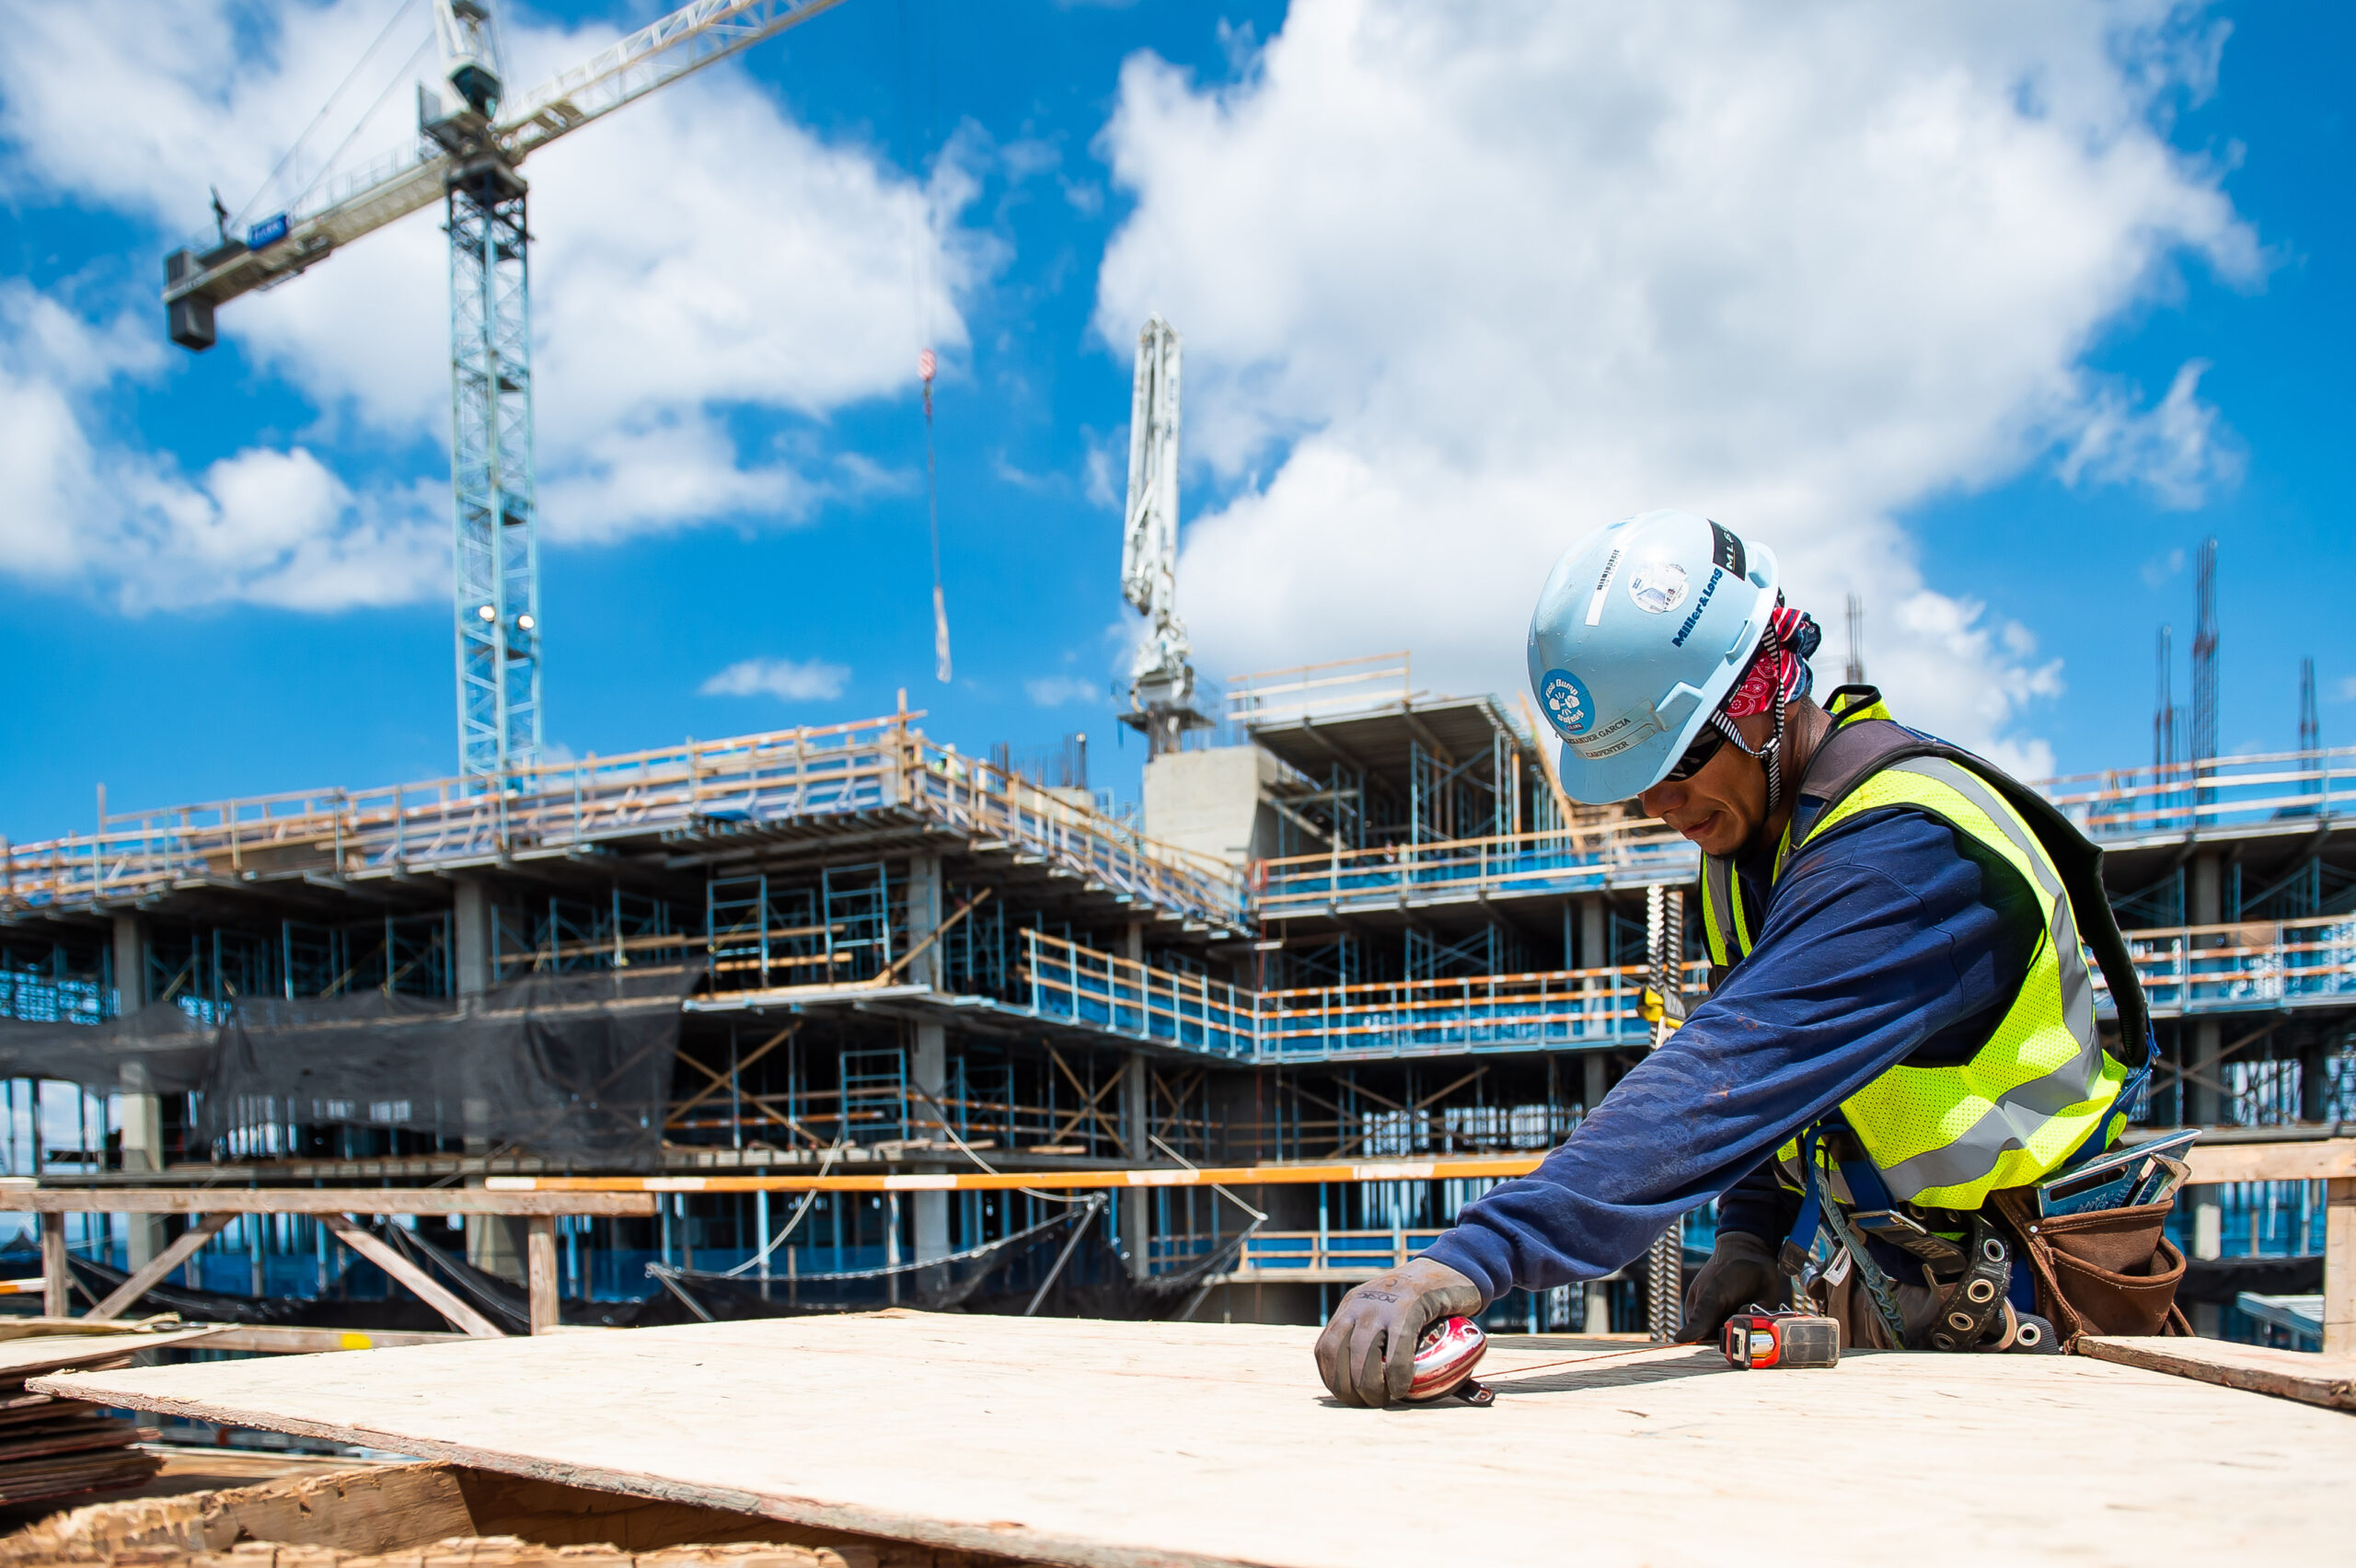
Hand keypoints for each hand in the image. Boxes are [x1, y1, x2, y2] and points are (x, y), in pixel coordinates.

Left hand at [1314, 1256, 1485, 1407]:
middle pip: (1337, 1353)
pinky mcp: (1409, 1306)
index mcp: (1350, 1307)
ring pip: (1361, 1353)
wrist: (1451, 1269)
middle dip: (1347, 1388)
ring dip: (1369, 1386)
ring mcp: (1382, 1304)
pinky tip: (1401, 1389)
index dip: (1332, 1379)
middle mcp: (1359, 1304)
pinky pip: (1396, 1349)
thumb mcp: (1386, 1312)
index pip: (1325, 1348)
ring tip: (1383, 1400)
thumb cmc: (1421, 1301)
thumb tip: (1369, 1383)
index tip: (1349, 1398)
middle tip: (1368, 1403)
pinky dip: (1396, 1375)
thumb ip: (1375, 1337)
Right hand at [1676, 1229, 1783, 1343]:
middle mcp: (1719, 1322)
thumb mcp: (1711, 1294)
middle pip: (1727, 1341)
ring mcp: (1739, 1321)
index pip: (1703, 1340)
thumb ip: (1700, 1318)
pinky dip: (1763, 1320)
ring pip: (1746, 1337)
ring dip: (1751, 1323)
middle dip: (1736, 1329)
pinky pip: (1762, 1330)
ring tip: (1749, 1304)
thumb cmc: (1724, 1271)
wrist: (1753, 1255)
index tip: (1723, 1323)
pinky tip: (1760, 1304)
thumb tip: (1678, 1339)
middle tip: (1738, 1310)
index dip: (1715, 1336)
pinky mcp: (1757, 1320)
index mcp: (1700, 1317)